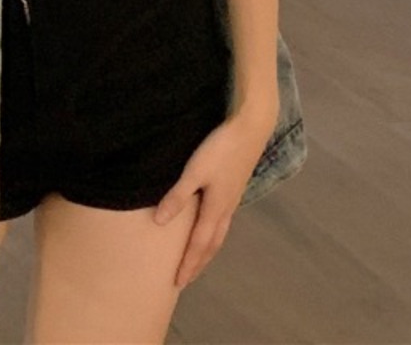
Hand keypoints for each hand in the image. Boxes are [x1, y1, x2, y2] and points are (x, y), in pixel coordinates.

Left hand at [153, 108, 275, 287]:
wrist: (251, 128)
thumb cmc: (220, 148)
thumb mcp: (194, 171)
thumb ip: (178, 196)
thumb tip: (159, 222)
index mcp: (216, 208)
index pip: (199, 244)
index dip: (188, 263)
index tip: (178, 282)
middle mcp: (226, 208)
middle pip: (212, 243)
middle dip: (199, 262)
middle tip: (186, 278)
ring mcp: (233, 197)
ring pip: (220, 232)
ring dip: (208, 249)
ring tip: (198, 259)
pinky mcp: (235, 186)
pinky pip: (223, 220)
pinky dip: (214, 232)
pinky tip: (211, 225)